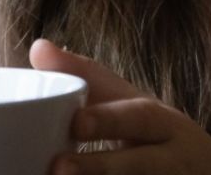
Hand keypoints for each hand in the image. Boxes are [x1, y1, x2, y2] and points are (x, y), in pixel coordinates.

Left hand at [30, 39, 210, 174]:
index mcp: (162, 124)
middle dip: (101, 167)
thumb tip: (38, 48)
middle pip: (140, 164)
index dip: (106, 120)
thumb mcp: (131, 103)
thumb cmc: (155, 135)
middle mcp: (171, 158)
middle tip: (58, 168)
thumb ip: (87, 78)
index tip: (75, 124)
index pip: (136, 117)